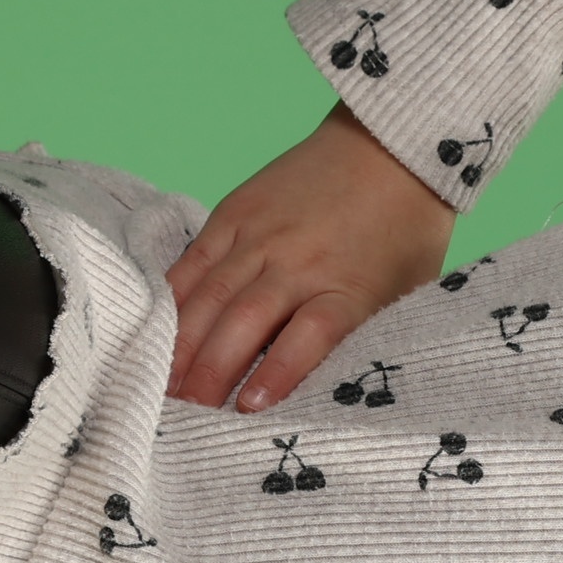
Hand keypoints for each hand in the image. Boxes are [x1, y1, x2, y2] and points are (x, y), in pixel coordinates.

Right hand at [165, 101, 455, 410]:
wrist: (392, 147)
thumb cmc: (406, 231)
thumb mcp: (405, 292)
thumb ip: (365, 335)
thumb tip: (329, 389)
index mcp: (348, 287)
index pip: (308, 337)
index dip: (275, 373)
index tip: (247, 408)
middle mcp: (299, 262)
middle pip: (245, 321)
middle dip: (210, 372)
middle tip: (186, 415)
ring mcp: (261, 235)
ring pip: (211, 295)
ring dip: (182, 344)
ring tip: (162, 385)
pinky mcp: (236, 212)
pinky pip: (195, 261)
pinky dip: (173, 299)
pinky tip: (156, 331)